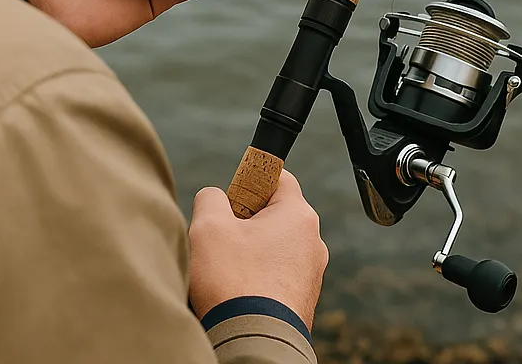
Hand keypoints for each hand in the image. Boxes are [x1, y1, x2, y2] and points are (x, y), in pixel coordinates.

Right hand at [188, 171, 328, 330]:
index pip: (277, 177)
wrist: (253, 344)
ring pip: (273, 247)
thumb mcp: (208, 225)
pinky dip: (255, 279)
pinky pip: (275, 276)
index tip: (229, 200)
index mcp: (299, 215)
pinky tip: (237, 292)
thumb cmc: (234, 282)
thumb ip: (210, 198)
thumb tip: (215, 199)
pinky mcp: (302, 301)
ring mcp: (311, 274)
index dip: (249, 181)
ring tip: (226, 271)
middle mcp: (313, 242)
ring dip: (248, 252)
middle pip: (273, 214)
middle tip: (222, 238)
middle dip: (244, 222)